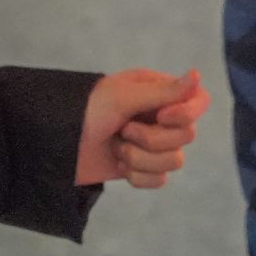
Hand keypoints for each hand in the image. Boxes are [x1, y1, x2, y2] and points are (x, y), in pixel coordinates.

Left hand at [74, 69, 211, 188]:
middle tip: (124, 129)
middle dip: (152, 139)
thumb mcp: (124, 97)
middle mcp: (159, 116)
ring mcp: (151, 144)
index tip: (162, 116)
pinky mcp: (142, 168)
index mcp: (157, 91)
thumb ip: (164, 91)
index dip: (187, 113)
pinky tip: (118, 163)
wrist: (56, 143)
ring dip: (141, 158)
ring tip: (117, 147)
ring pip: (175, 162)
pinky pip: (159, 180)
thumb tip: (198, 75)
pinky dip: (137, 176)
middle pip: (187, 136)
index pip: (198, 101)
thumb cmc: (86, 110)